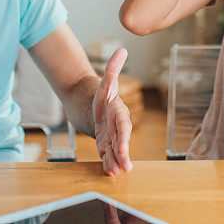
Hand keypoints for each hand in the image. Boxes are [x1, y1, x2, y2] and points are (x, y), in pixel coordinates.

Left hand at [92, 48, 132, 175]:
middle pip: (121, 143)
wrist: (98, 107)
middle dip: (123, 155)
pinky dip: (108, 164)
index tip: (123, 148)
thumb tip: (122, 50)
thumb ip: (113, 69)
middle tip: (126, 167)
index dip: (124, 138)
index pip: (123, 127)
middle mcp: (118, 129)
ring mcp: (112, 138)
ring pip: (114, 152)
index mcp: (120, 114)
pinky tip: (109, 173)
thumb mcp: (106, 82)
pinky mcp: (105, 145)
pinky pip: (107, 156)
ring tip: (116, 173)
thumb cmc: (104, 96)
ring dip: (115, 163)